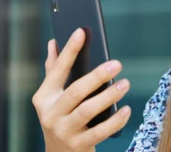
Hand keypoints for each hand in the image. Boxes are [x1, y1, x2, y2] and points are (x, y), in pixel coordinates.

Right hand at [32, 29, 131, 151]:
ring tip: (125, 84)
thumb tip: (53, 42)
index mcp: (44, 97)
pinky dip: (115, 120)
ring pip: (87, 111)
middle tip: (117, 64)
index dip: (69, 50)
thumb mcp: (53, 97)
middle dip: (96, 76)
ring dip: (108, 96)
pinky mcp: (78, 145)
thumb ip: (54, 71)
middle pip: (75, 91)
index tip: (81, 31)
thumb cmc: (61, 116)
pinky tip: (126, 109)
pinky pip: (99, 132)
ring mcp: (63, 131)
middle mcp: (50, 113)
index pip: (57, 70)